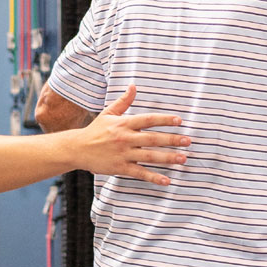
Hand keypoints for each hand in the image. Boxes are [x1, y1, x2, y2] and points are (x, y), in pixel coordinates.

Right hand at [74, 85, 189, 183]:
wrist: (77, 149)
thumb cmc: (95, 131)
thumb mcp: (108, 113)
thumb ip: (123, 101)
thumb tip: (133, 86)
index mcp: (124, 124)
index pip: (148, 120)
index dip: (164, 120)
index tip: (179, 121)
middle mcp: (125, 138)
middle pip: (153, 138)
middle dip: (172, 140)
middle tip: (188, 141)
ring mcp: (123, 154)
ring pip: (149, 156)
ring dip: (168, 158)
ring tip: (183, 159)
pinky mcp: (120, 168)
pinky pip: (140, 173)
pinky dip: (153, 177)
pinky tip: (166, 180)